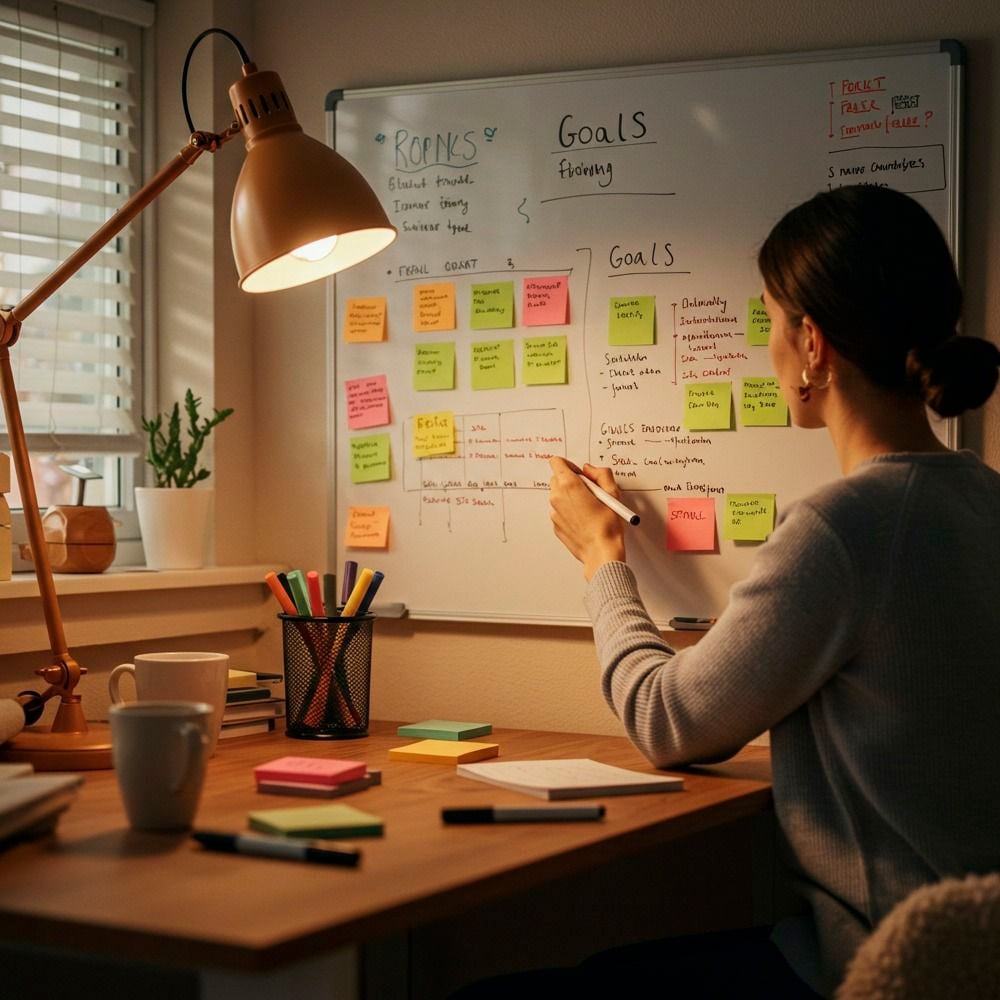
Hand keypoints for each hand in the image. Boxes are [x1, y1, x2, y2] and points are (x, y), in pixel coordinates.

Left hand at [548, 457, 625, 579]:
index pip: (556, 462)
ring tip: (589, 508)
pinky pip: (559, 511)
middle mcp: (557, 497)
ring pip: (558, 495)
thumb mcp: (612, 493)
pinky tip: (584, 519)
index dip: (570, 465)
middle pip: (557, 478)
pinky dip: (568, 511)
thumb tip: (591, 469)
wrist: (601, 552)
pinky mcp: (555, 525)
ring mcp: (554, 512)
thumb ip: (601, 474)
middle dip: (571, 481)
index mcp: (569, 486)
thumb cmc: (607, 527)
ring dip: (570, 497)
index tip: (580, 473)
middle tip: (589, 491)